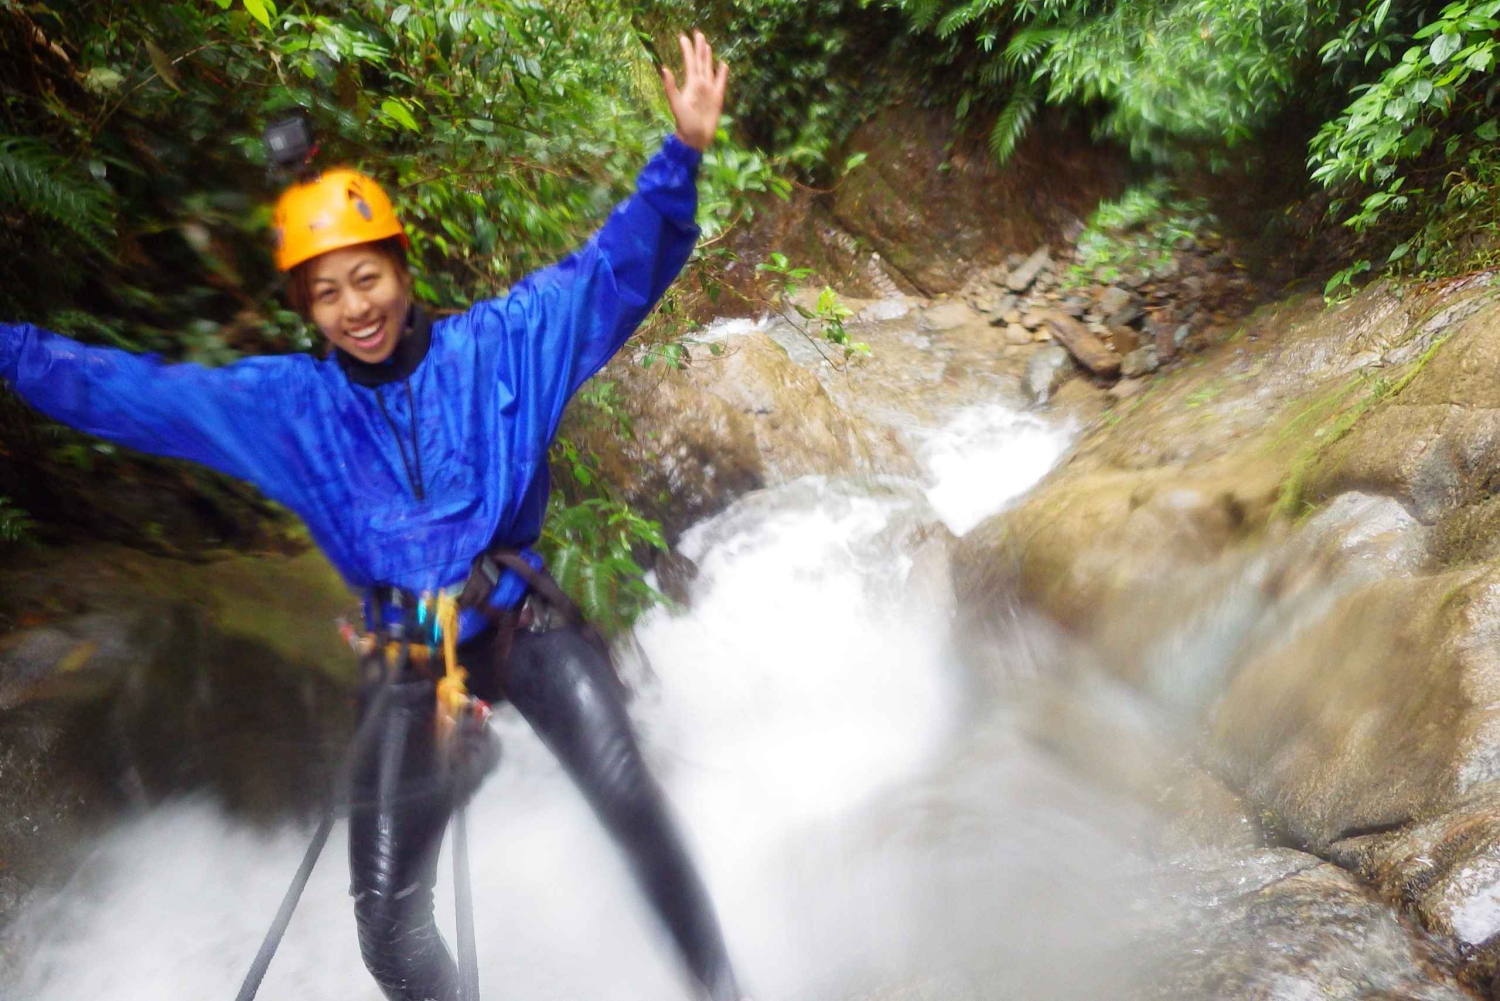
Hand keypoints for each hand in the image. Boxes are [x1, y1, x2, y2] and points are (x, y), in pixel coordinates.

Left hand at [662, 30, 728, 152]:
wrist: (695, 139)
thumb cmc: (684, 124)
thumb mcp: (676, 105)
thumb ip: (670, 87)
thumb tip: (664, 69)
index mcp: (691, 84)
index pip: (689, 62)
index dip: (687, 49)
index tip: (683, 36)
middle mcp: (700, 85)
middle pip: (700, 62)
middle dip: (699, 48)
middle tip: (698, 33)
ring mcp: (709, 91)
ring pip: (709, 69)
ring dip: (708, 57)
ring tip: (708, 45)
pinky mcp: (718, 98)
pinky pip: (721, 82)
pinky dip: (722, 73)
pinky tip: (723, 64)